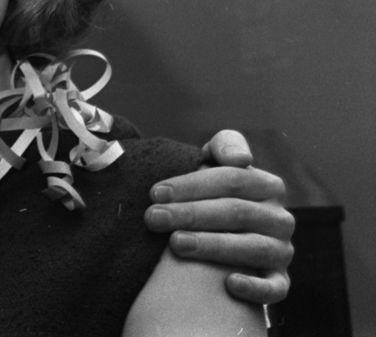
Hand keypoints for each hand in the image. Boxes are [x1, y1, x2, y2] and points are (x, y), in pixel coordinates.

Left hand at [145, 130, 294, 304]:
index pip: (232, 179)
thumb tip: (240, 159)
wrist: (223, 233)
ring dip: (213, 245)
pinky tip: (229, 284)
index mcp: (267, 185)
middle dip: (190, 214)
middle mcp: (280, 218)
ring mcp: (282, 250)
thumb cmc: (212, 192)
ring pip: (253, 247)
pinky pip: (275, 289)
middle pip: (236, 212)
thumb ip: (225, 147)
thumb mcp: (216, 162)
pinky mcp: (279, 281)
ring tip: (175, 243)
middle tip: (153, 218)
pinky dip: (256, 288)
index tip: (156, 193)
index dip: (192, 185)